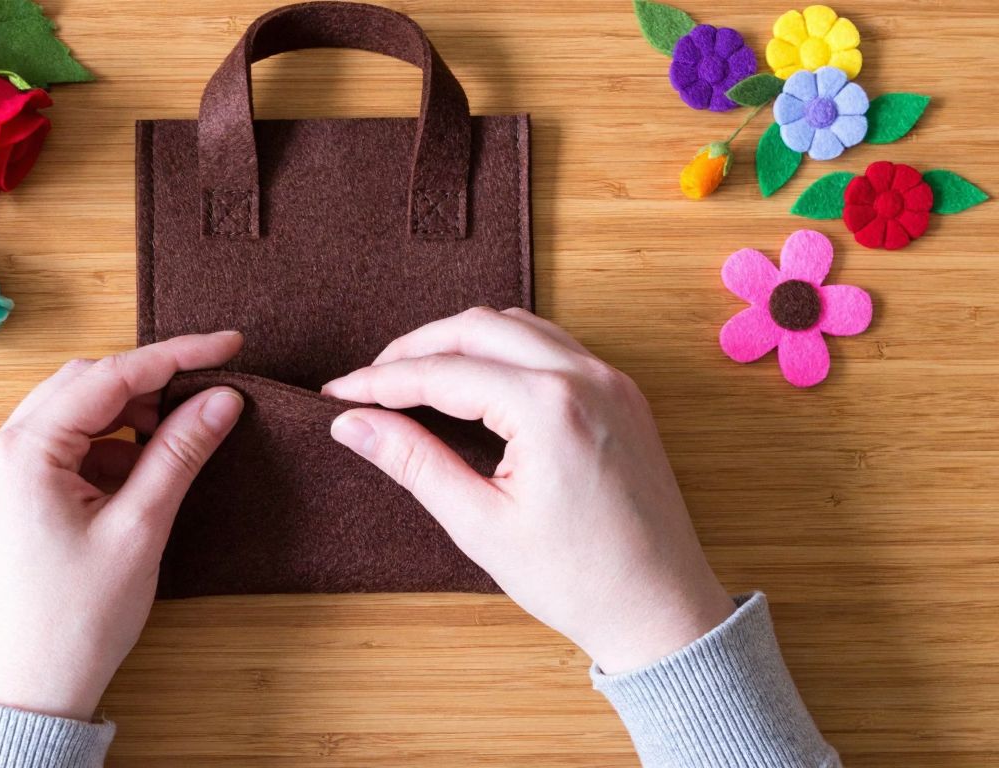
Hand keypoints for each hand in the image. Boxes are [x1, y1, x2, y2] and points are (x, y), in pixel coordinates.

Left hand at [0, 332, 245, 719]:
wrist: (30, 689)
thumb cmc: (77, 620)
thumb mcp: (140, 528)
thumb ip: (179, 452)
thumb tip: (221, 398)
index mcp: (22, 453)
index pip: (108, 376)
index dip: (174, 356)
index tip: (227, 345)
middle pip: (83, 386)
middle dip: (146, 387)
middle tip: (204, 400)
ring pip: (71, 415)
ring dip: (124, 421)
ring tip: (171, 450)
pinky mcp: (4, 497)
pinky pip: (58, 449)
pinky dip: (103, 451)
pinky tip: (136, 480)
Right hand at [322, 309, 734, 672]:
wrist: (660, 611)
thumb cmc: (576, 580)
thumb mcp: (479, 523)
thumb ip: (413, 462)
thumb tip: (353, 424)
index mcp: (549, 407)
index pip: (443, 372)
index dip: (380, 380)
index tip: (338, 395)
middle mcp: (585, 377)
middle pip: (476, 326)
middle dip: (415, 348)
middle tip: (369, 383)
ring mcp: (610, 379)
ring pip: (516, 325)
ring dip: (460, 341)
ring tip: (415, 379)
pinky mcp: (622, 393)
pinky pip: (551, 344)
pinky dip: (504, 349)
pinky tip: (475, 381)